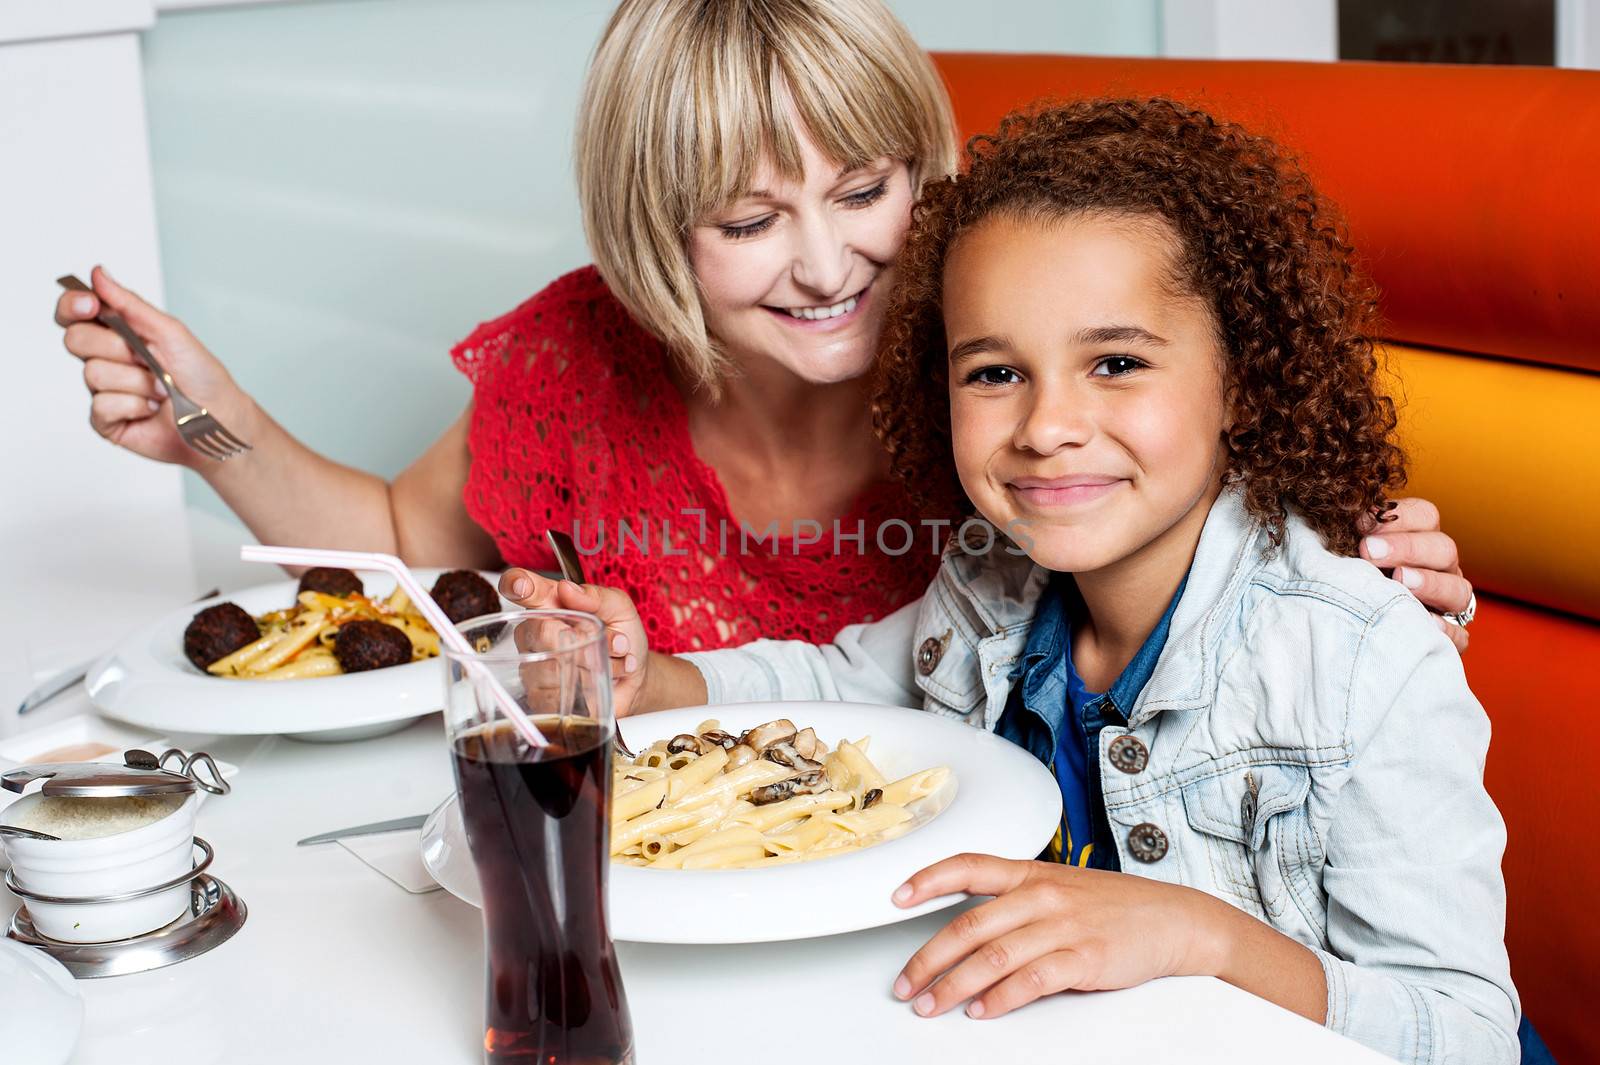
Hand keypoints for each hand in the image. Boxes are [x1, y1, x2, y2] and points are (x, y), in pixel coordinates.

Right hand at [56, 265, 246, 467]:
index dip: (73, 305)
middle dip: (117, 347)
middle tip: (148, 357)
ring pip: (94, 373)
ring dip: (138, 381)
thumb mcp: (170, 332)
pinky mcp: (106, 420)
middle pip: (76, 339)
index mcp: (117, 332)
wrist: (219, 417)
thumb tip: (98, 274)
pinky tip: (152, 408)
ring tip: (162, 388)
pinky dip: (136, 406)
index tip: (91, 304)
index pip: (74, 313)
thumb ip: (131, 304)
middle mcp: (105, 358)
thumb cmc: (201, 374)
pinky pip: (102, 406)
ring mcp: (103, 389)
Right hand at [498, 570, 647, 715]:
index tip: (523, 586)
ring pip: (553, 665)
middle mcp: (535, 632)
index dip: (516, 583)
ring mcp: (533, 664)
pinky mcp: (540, 696)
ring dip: (594, 663)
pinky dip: (589, 686)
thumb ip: (595, 596)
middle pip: (541, 631)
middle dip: (585, 638)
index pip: (519, 586)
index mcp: (549, 603)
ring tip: (610, 661)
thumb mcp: (619, 608)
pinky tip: (600, 679)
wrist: (634, 678)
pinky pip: (556, 694)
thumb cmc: (621, 638)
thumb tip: (567, 589)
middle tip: (615, 641)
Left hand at [889, 854, 1221, 1019]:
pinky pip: (1030, 980)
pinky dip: (1000, 999)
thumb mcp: (1060, 886)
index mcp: (1030, 873)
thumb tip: (967, 927)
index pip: (968, 866)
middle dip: (928, 958)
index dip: (927, 879)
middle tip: (905, 983)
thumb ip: (1015, 899)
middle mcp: (1041, 895)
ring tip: (932, 1004)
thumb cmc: (1114, 906)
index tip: (895, 897)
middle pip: (968, 925)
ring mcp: (1062, 926)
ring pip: (992, 956)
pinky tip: (981, 1011)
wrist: (1175, 919)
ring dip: (954, 985)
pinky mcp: (1084, 958)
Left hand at [1358, 497, 1472, 652]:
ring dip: (1430, 583)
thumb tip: (1344, 514)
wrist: (1339, 624)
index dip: (1398, 517)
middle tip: (1368, 551)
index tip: (1360, 523)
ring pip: (1458, 589)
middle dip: (1406, 547)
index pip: (1425, 516)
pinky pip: (1459, 635)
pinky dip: (1446, 630)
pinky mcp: (1445, 637)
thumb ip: (1350, 533)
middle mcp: (1439, 568)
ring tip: (1399, 580)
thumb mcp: (1345, 550)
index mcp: (1419, 538)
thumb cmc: (1343, 576)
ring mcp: (1447, 602)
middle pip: (1443, 549)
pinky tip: (1426, 624)